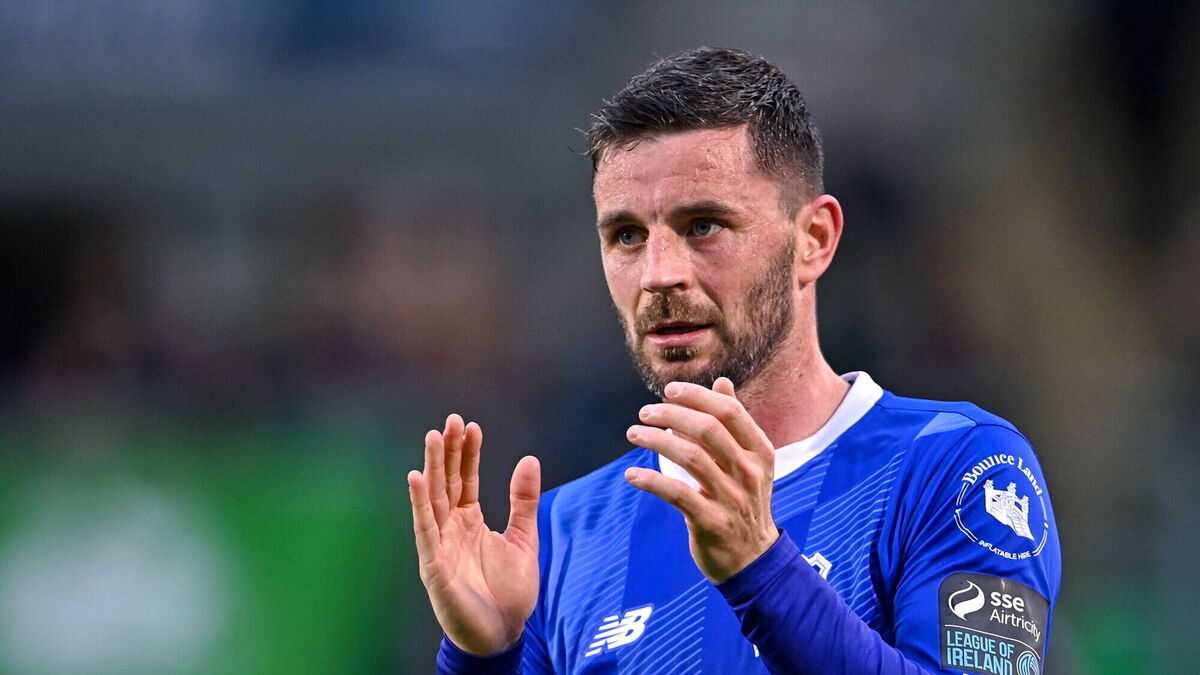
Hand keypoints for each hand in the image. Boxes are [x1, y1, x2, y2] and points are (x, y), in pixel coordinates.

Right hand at [407, 414, 540, 654]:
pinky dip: (420, 504)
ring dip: (432, 467)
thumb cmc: (510, 592)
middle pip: (446, 482)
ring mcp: (440, 545)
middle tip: (450, 420)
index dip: (468, 453)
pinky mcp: (434, 564)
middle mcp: (451, 529)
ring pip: (433, 499)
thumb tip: (529, 458)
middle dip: (448, 451)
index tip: (471, 425)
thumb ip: (523, 501)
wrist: (503, 634)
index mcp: (471, 522)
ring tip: (433, 437)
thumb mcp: (524, 539)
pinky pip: (425, 529)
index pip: (466, 480)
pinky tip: (417, 478)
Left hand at [624, 377, 777, 582]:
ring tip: (633, 434)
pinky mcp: (711, 522)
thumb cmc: (745, 502)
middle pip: (707, 429)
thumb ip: (735, 423)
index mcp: (760, 452)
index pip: (729, 412)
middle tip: (645, 412)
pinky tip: (631, 475)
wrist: (754, 559)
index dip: (697, 396)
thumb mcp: (750, 462)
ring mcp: (732, 498)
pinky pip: (677, 494)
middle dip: (671, 414)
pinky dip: (651, 481)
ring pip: (690, 457)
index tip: (669, 391)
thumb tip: (722, 383)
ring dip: (656, 441)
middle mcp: (749, 472)